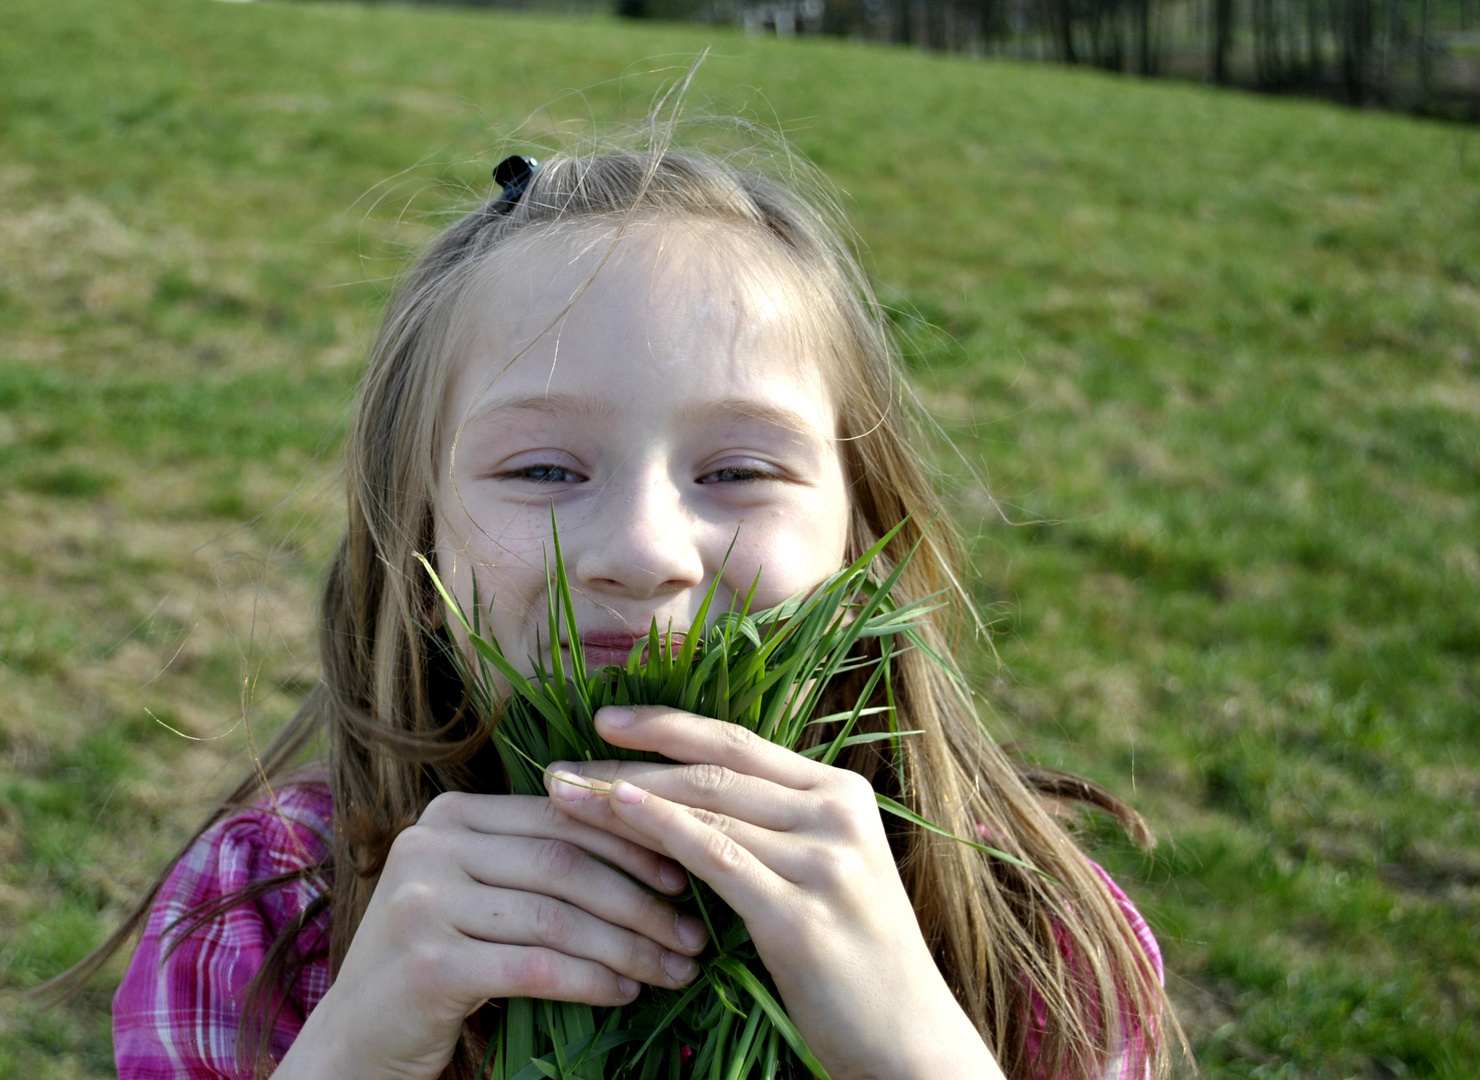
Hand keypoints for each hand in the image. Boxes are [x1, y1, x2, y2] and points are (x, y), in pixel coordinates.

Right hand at [272, 792, 707, 1079]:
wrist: (356, 1040)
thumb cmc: (438, 961)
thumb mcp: (479, 893)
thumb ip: (536, 860)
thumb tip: (655, 847)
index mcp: (449, 815)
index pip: (559, 818)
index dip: (629, 843)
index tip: (684, 873)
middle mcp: (429, 845)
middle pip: (563, 864)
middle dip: (639, 900)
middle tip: (693, 932)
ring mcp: (421, 903)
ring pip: (555, 918)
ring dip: (628, 946)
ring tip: (675, 967)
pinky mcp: (426, 965)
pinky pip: (535, 967)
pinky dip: (591, 980)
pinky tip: (627, 992)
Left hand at [543, 706, 1005, 1079]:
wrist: (908, 1039)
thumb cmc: (852, 957)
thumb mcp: (823, 870)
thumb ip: (774, 825)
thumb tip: (687, 793)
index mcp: (843, 792)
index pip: (739, 742)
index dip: (668, 726)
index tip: (603, 720)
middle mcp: (837, 813)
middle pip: (714, 771)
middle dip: (629, 762)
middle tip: (561, 765)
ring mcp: (824, 862)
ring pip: (707, 809)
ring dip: (625, 797)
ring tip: (565, 795)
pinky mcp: (800, 916)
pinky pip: (715, 858)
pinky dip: (660, 829)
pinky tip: (616, 814)